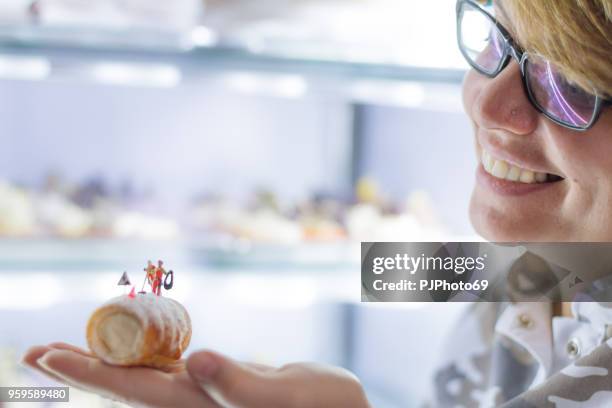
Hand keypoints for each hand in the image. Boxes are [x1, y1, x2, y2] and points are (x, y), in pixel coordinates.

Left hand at [22, 343, 370, 407]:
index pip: (130, 389)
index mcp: (200, 407)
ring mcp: (202, 391)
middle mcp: (192, 401)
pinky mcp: (217, 380)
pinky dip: (143, 351)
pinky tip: (131, 344)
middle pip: (123, 383)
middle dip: (80, 366)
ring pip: (141, 372)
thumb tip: (194, 359)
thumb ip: (237, 385)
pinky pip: (169, 363)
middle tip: (33, 352)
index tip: (44, 356)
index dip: (87, 371)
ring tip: (68, 347)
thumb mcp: (282, 398)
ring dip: (104, 357)